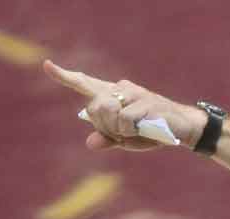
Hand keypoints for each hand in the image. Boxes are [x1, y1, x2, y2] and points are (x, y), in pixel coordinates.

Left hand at [43, 60, 205, 151]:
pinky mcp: (145, 101)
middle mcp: (121, 89)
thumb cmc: (152, 132)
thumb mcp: (127, 140)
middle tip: (122, 135)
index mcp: (114, 95)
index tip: (46, 65)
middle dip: (104, 127)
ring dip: (117, 129)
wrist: (183, 128)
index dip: (64, 76)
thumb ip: (108, 139)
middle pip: (95, 107)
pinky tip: (144, 129)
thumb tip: (90, 142)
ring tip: (134, 132)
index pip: (85, 83)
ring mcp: (134, 93)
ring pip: (107, 111)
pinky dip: (131, 131)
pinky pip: (125, 120)